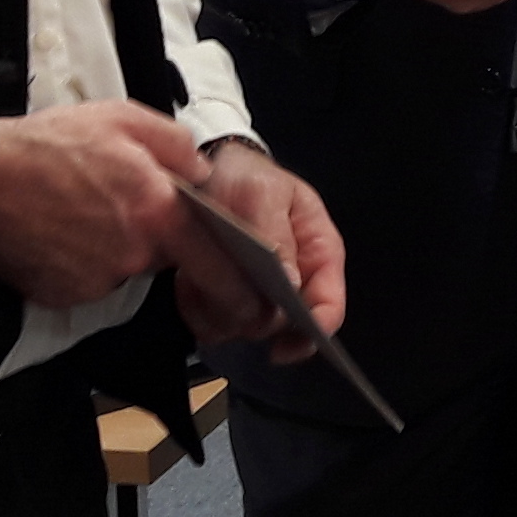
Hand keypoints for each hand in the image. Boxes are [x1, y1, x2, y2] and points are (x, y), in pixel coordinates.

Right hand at [0, 100, 204, 308]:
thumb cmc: (47, 145)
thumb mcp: (123, 118)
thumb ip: (177, 145)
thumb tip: (202, 171)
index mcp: (157, 211)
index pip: (214, 253)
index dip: (223, 257)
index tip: (226, 263)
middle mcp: (133, 255)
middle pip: (165, 254)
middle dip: (152, 232)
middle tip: (114, 200)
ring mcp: (98, 280)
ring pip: (125, 266)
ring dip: (115, 246)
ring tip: (79, 210)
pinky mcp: (65, 295)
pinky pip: (90, 280)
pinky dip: (81, 262)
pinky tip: (60, 231)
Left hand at [177, 137, 348, 365]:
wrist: (207, 170)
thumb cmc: (246, 177)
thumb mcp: (262, 193)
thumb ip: (276, 235)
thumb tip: (292, 285)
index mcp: (319, 254)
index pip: (329, 306)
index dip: (311, 331)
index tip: (281, 346)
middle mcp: (294, 282)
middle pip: (282, 327)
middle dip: (250, 314)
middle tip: (222, 286)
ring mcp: (259, 295)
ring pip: (243, 331)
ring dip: (218, 311)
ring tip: (200, 276)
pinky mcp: (224, 300)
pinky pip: (210, 326)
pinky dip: (195, 310)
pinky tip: (187, 282)